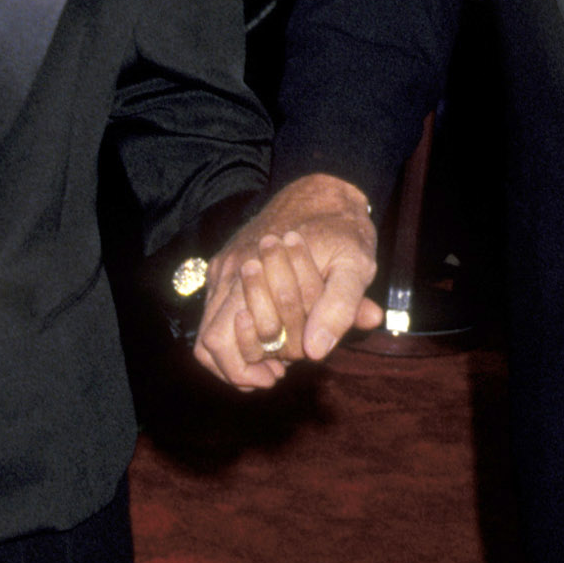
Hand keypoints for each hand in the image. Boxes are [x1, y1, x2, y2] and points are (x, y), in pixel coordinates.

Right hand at [194, 176, 382, 389]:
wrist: (323, 188)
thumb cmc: (342, 229)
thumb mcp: (355, 266)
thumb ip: (339, 307)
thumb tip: (315, 351)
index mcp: (252, 274)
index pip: (220, 342)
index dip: (243, 370)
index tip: (277, 374)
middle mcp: (229, 273)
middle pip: (207, 342)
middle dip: (238, 367)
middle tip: (275, 372)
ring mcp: (224, 269)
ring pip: (208, 329)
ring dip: (238, 353)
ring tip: (271, 360)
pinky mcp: (227, 265)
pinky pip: (216, 310)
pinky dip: (236, 333)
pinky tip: (267, 337)